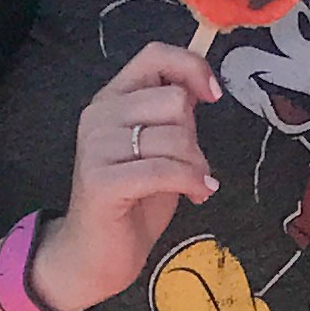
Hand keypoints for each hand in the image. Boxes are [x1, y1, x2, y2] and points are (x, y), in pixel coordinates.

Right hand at [32, 40, 220, 310]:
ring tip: (194, 185)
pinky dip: (192, 183)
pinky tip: (198, 195)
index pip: (154, 55)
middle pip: (174, 100)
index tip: (213, 95)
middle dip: (196, 136)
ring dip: (197, 166)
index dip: (191, 67)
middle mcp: (99, 115)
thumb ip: (173, 116)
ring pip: (176, 138)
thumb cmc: (133, 201)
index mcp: (112, 99)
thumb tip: (204, 86)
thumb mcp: (158, 147)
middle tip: (193, 165)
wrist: (96, 255)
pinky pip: (165, 170)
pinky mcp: (103, 181)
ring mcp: (97, 147)